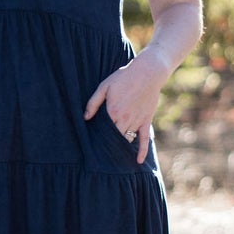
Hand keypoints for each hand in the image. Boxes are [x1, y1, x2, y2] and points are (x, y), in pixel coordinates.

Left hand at [84, 50, 165, 165]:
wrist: (147, 73)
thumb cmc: (124, 77)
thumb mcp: (104, 86)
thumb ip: (93, 102)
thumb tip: (85, 117)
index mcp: (112, 111)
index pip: (103, 131)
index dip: (97, 138)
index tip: (91, 145)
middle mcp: (125, 119)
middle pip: (114, 138)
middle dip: (107, 145)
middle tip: (101, 154)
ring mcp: (136, 121)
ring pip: (127, 139)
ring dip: (120, 146)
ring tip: (113, 154)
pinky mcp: (146, 121)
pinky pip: (145, 139)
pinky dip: (142, 151)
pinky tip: (138, 161)